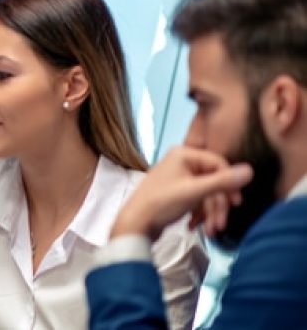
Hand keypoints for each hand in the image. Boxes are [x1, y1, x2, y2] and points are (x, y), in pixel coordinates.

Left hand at [111, 146, 252, 240]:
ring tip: (211, 232)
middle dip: (218, 205)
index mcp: (184, 154)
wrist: (135, 224)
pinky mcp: (175, 193)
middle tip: (221, 224)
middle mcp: (180, 162)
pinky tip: (194, 227)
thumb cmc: (163, 203)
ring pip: (205, 193)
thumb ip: (223, 181)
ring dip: (210, 213)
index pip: (219, 163)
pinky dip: (198, 214)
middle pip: (213, 181)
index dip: (230, 183)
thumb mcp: (195, 192)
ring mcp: (177, 178)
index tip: (236, 203)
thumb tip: (250, 170)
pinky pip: (195, 200)